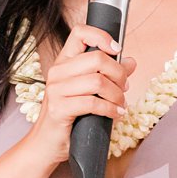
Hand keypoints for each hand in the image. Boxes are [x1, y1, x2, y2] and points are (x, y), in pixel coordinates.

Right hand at [22, 24, 136, 166]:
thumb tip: (131, 62)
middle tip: (124, 87)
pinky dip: (110, 109)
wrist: (46, 144)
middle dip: (119, 73)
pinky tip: (115, 114)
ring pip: (98, 81)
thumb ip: (109, 75)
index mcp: (64, 62)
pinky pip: (93, 103)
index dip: (101, 36)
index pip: (80, 33)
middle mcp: (57, 72)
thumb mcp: (89, 92)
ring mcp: (56, 90)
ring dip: (117, 94)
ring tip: (121, 104)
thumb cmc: (68, 118)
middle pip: (97, 58)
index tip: (116, 49)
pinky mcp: (59, 108)